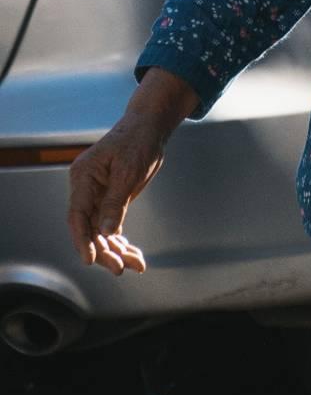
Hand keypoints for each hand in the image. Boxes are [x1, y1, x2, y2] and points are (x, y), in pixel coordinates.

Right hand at [67, 67, 198, 276]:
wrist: (149, 126)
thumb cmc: (138, 141)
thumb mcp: (129, 171)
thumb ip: (115, 202)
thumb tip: (104, 233)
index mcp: (83, 176)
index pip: (77, 215)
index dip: (82, 240)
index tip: (90, 260)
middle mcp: (86, 189)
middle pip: (88, 228)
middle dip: (103, 250)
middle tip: (120, 268)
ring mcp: (96, 196)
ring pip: (100, 232)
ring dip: (116, 250)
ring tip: (135, 265)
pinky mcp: (109, 201)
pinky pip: (110, 227)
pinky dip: (122, 242)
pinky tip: (134, 256)